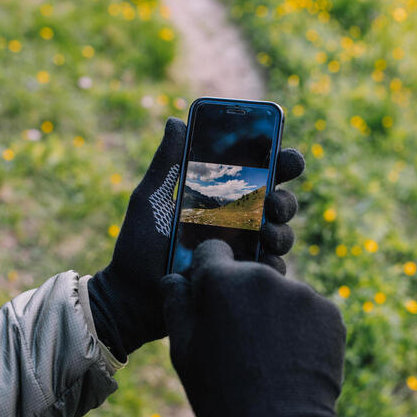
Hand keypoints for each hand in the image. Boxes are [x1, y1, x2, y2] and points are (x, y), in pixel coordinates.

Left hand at [88, 117, 304, 360]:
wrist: (130, 295)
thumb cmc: (138, 245)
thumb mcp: (150, 199)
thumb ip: (165, 163)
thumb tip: (177, 121)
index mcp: (223, 198)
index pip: (262, 173)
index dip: (281, 161)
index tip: (286, 155)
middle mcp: (240, 223)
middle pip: (281, 204)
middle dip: (286, 199)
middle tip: (272, 201)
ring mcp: (244, 253)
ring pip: (282, 237)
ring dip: (282, 231)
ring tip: (265, 232)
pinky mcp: (242, 281)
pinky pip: (270, 272)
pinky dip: (271, 265)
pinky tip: (260, 261)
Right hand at [160, 239, 352, 416]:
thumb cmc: (222, 394)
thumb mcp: (183, 351)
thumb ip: (177, 304)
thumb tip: (176, 278)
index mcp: (223, 280)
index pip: (212, 251)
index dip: (207, 273)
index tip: (209, 298)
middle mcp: (265, 277)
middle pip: (248, 274)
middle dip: (240, 296)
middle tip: (238, 339)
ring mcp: (302, 294)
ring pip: (279, 293)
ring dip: (272, 312)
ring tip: (267, 355)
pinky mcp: (330, 313)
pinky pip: (307, 310)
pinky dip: (300, 327)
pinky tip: (291, 358)